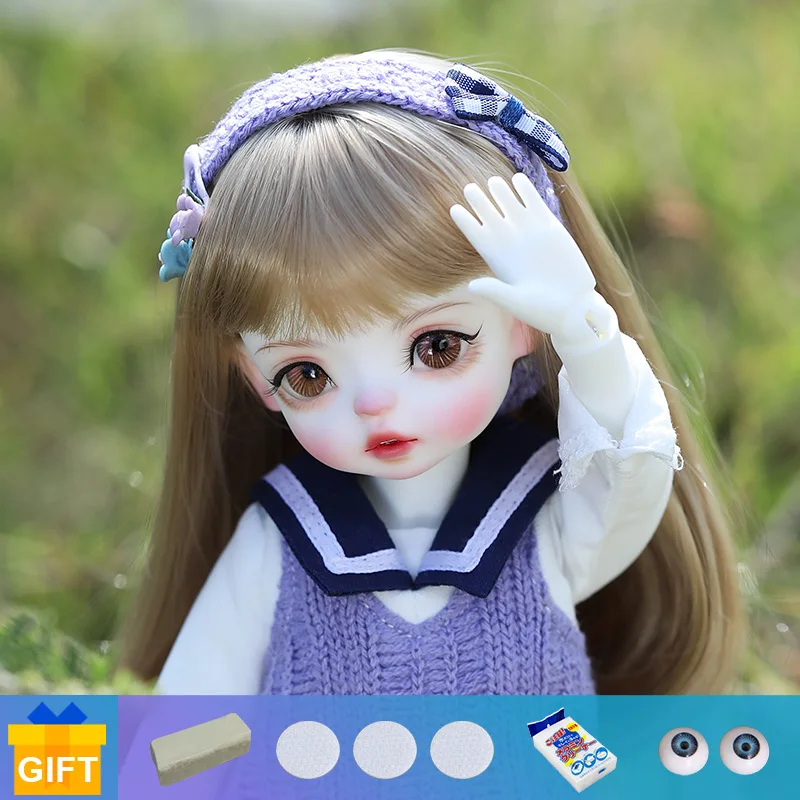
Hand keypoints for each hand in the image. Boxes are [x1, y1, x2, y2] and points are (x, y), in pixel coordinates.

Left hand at [450, 173, 608, 344]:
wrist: (574, 307)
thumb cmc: (542, 311)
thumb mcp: (517, 303)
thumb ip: (495, 292)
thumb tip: (471, 286)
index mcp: (497, 259)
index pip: (477, 236)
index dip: (466, 222)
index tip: (454, 209)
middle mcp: (510, 243)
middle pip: (490, 216)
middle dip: (480, 202)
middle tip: (469, 188)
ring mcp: (529, 232)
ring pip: (510, 206)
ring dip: (501, 193)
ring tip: (492, 181)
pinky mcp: (550, 227)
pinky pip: (534, 204)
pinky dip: (526, 191)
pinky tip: (517, 179)